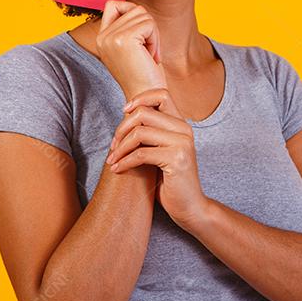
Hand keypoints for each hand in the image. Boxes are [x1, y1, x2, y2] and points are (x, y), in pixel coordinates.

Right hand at [95, 0, 165, 97]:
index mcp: (101, 38)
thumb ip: (127, 27)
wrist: (146, 97)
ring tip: (150, 54)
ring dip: (154, 34)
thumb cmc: (144, 74)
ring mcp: (111, 37)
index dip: (132, 11)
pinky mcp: (124, 39)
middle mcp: (102, 36)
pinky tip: (151, 56)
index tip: (142, 34)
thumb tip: (136, 8)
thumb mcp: (131, 48)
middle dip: (148, 27)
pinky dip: (156, 39)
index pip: (113, 4)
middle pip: (134, 9)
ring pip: (143, 14)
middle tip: (149, 50)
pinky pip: (149, 24)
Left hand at [104, 87, 209, 229]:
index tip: (124, 112)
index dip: (140, 98)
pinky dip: (124, 161)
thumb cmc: (170, 180)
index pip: (162, 94)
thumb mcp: (160, 151)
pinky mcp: (176, 160)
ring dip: (120, 147)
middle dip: (121, 128)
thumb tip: (126, 117)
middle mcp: (184, 130)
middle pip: (144, 113)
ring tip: (112, 159)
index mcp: (181, 124)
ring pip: (140, 133)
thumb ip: (151, 133)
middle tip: (113, 146)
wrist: (189, 206)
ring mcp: (182, 144)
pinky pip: (140, 154)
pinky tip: (117, 169)